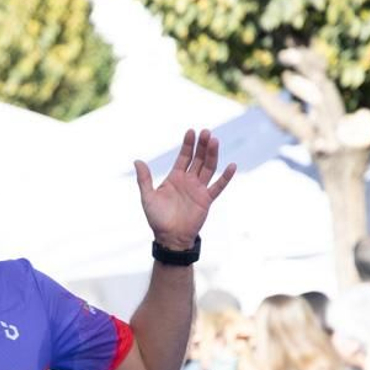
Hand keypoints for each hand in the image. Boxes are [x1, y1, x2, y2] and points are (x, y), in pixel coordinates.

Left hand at [136, 129, 235, 250]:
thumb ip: (144, 179)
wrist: (169, 238)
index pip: (184, 157)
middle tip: (206, 132)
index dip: (188, 145)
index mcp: (175, 177)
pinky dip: (225, 177)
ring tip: (215, 141)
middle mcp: (189, 180)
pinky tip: (232, 166)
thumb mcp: (148, 197)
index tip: (191, 132)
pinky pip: (218, 186)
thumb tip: (137, 161)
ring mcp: (199, 189)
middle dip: (202, 146)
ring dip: (212, 155)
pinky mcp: (206, 200)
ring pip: (208, 168)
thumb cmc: (157, 219)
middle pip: (198, 159)